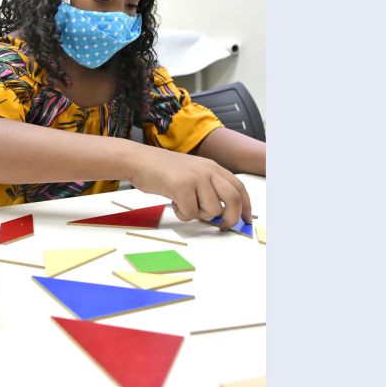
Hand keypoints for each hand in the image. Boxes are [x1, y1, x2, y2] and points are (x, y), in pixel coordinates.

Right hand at [128, 145, 251, 229]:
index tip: (246, 220)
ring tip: (184, 204)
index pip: (239, 187)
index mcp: (212, 167)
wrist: (139, 160)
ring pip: (212, 210)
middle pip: (234, 199)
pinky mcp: (181, 187)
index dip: (246, 206)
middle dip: (231, 218)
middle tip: (222, 226)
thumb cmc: (162, 170)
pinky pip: (190, 213)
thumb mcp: (192, 172)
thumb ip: (208, 187)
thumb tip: (222, 211)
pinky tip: (174, 203)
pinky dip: (182, 214)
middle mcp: (207, 171)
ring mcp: (195, 178)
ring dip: (198, 214)